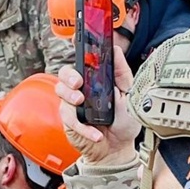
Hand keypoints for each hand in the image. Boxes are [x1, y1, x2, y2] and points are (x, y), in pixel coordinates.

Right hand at [56, 46, 139, 165]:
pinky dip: (82, 126)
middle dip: (69, 75)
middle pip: (64, 73)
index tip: (77, 39)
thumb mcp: (129, 94)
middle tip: (78, 83)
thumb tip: (115, 50)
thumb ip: (121, 73)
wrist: (118, 149)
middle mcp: (81, 89)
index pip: (82, 61)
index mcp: (95, 80)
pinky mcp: (69, 121)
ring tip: (82, 104)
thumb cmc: (124, 122)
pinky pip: (68, 118)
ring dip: (70, 97)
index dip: (78, 49)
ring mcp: (73, 104)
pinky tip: (95, 133)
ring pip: (61, 92)